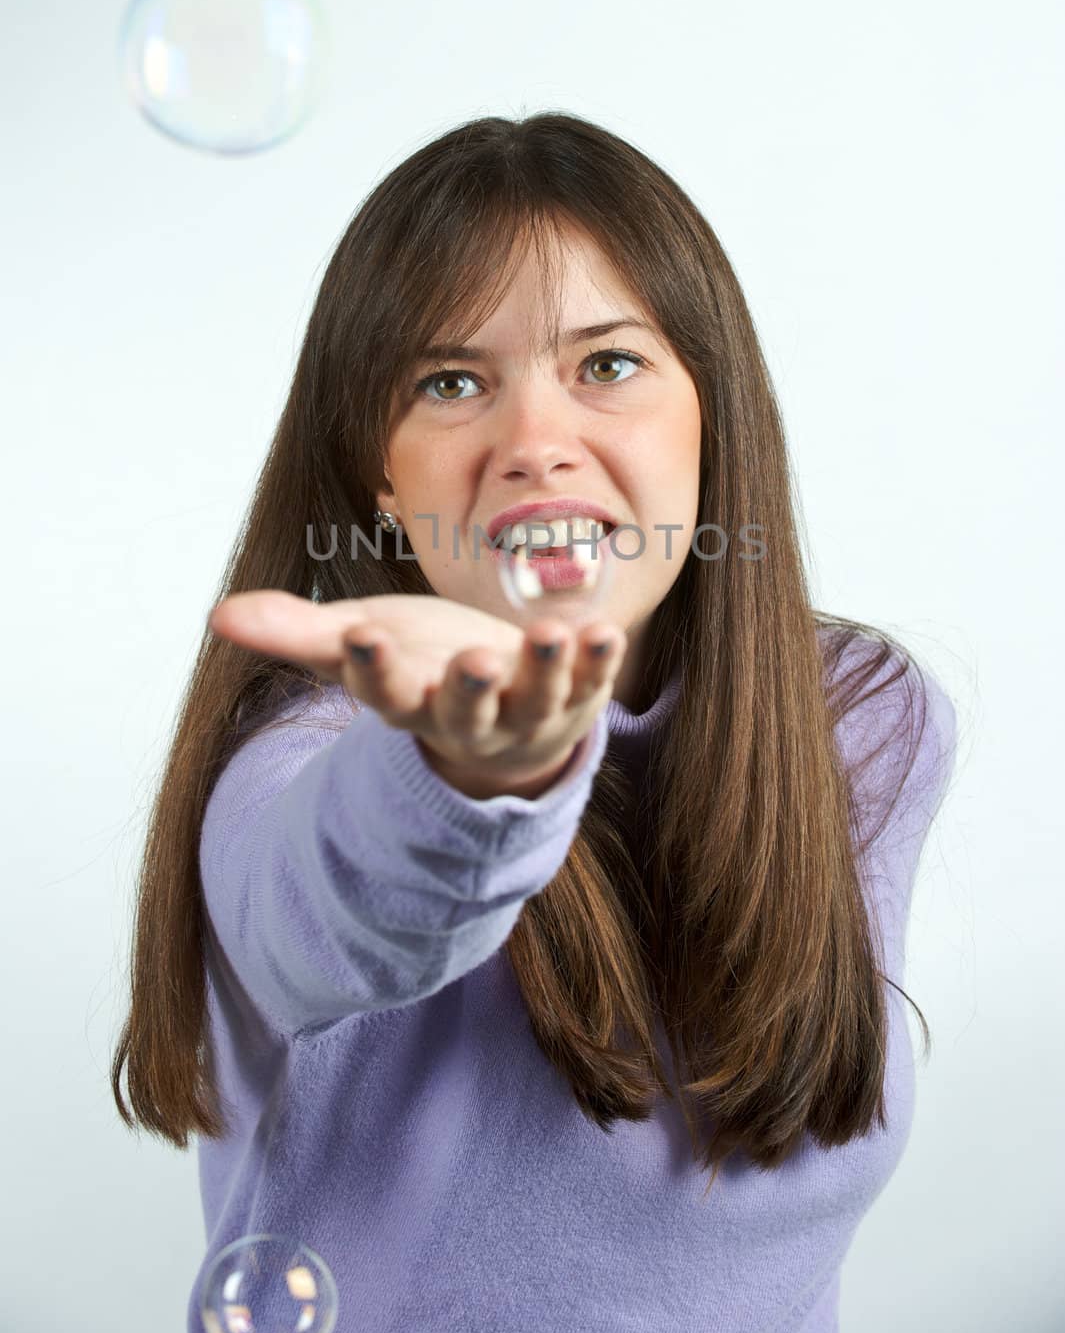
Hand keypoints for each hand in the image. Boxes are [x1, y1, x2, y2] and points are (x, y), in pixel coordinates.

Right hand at [207, 589, 626, 796]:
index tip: (360, 638)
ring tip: (550, 631)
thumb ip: (297, 633)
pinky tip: (602, 630)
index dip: (372, 669)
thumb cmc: (422, 665)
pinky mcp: (574, 695)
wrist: (501, 707)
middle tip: (470, 662)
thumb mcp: (360, 645)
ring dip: (545, 668)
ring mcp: (526, 710)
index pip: (385, 693)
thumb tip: (219, 617)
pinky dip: (597, 659)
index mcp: (409, 701)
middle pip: (464, 712)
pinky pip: (589, 682)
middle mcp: (469, 716)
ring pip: (535, 700)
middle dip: (467, 688)